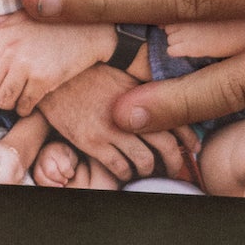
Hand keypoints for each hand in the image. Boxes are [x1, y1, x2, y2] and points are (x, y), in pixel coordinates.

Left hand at [0, 15, 115, 112]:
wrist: (88, 29)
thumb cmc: (49, 23)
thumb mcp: (15, 16)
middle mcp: (9, 51)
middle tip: (0, 99)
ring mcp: (26, 66)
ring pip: (3, 102)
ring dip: (9, 105)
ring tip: (17, 97)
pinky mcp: (43, 80)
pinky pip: (24, 107)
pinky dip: (25, 108)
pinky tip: (31, 99)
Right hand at [35, 64, 197, 182]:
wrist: (52, 75)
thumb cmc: (85, 70)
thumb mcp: (120, 71)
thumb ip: (142, 85)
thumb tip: (165, 94)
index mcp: (139, 93)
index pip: (175, 118)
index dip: (188, 137)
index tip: (192, 146)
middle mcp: (129, 113)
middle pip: (164, 146)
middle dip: (173, 161)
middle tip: (173, 167)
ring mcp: (110, 129)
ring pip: (143, 162)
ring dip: (149, 170)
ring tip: (148, 171)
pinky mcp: (91, 142)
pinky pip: (118, 168)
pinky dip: (126, 174)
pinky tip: (124, 170)